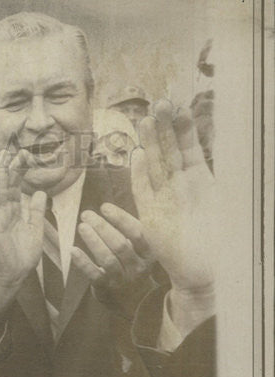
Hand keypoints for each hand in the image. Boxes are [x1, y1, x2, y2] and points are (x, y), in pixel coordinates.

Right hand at [0, 150, 46, 315]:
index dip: (20, 170)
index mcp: (15, 211)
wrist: (15, 274)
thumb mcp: (36, 230)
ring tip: (3, 156)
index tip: (26, 155)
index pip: (16, 186)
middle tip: (15, 148)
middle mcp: (5, 211)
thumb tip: (39, 192)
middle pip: (6, 184)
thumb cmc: (23, 256)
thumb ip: (35, 211)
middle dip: (10, 166)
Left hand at [71, 204, 155, 317]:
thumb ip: (129, 233)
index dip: (121, 219)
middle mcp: (138, 267)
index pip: (137, 232)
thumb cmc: (132, 267)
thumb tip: (108, 208)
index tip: (105, 207)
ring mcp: (122, 280)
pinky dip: (83, 262)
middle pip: (120, 244)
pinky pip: (94, 274)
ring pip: (108, 259)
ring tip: (81, 226)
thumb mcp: (139, 251)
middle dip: (102, 227)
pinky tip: (73, 250)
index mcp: (148, 253)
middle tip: (86, 214)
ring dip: (93, 241)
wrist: (135, 303)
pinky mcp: (106, 289)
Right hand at [131, 101, 214, 298]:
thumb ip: (226, 183)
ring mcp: (164, 200)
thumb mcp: (228, 206)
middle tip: (159, 104)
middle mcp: (180, 187)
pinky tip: (137, 156)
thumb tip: (239, 155)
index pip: (190, 148)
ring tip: (146, 121)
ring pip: (155, 166)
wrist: (203, 271)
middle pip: (169, 152)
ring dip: (150, 145)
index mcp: (200, 180)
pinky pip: (143, 191)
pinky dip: (139, 174)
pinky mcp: (151, 217)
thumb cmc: (219, 241)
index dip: (185, 130)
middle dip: (165, 129)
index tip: (182, 108)